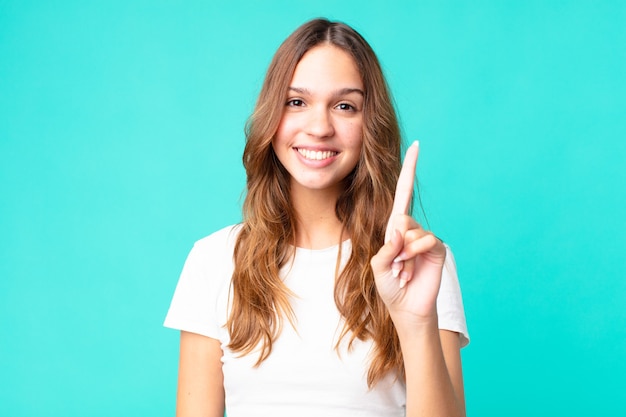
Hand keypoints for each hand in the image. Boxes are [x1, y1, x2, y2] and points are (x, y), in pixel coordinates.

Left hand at [371, 141, 446, 323]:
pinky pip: (425, 240)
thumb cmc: (389, 287)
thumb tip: (401, 230)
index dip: (409, 169)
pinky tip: (411, 269)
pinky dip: (414, 254)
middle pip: (401, 216)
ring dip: (403, 254)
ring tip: (403, 270)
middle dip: (394, 243)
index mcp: (394, 228)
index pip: (403, 193)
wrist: (406, 308)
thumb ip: (386, 247)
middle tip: (395, 265)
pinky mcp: (437, 248)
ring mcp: (425, 238)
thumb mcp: (378, 266)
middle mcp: (411, 229)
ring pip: (412, 230)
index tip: (417, 145)